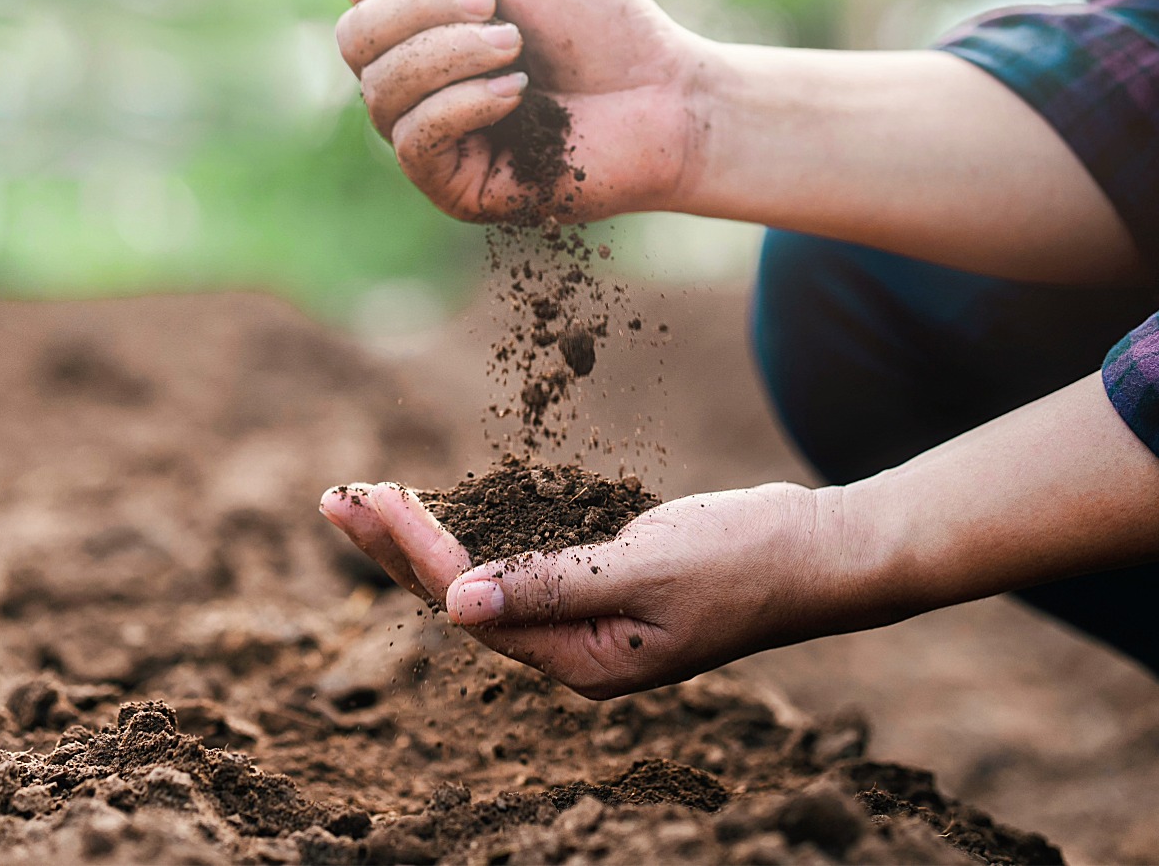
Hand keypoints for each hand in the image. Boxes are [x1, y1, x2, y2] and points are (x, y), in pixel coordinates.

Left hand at [317, 480, 889, 698]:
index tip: (369, 499)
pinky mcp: (598, 587)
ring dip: (422, 540)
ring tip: (363, 500)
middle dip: (393, 548)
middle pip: (459, 600)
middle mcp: (573, 651)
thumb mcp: (648, 569)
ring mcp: (585, 621)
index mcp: (583, 662)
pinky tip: (438, 512)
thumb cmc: (748, 558)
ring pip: (480, 582)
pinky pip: (515, 565)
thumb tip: (457, 604)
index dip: (414, 552)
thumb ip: (553, 585)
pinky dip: (472, 534)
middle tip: (334, 496)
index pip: (472, 605)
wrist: (824, 551)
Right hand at [335, 0, 705, 222]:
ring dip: (450, 53)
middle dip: (420, 8)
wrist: (667, 96)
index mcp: (421, 22)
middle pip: (355, 37)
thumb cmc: (601, 25)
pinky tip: (515, 91)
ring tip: (514, 47)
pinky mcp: (453, 186)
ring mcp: (428, 136)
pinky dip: (461, 103)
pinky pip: (414, 140)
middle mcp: (412, 79)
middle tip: (492, 3)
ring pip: (381, 88)